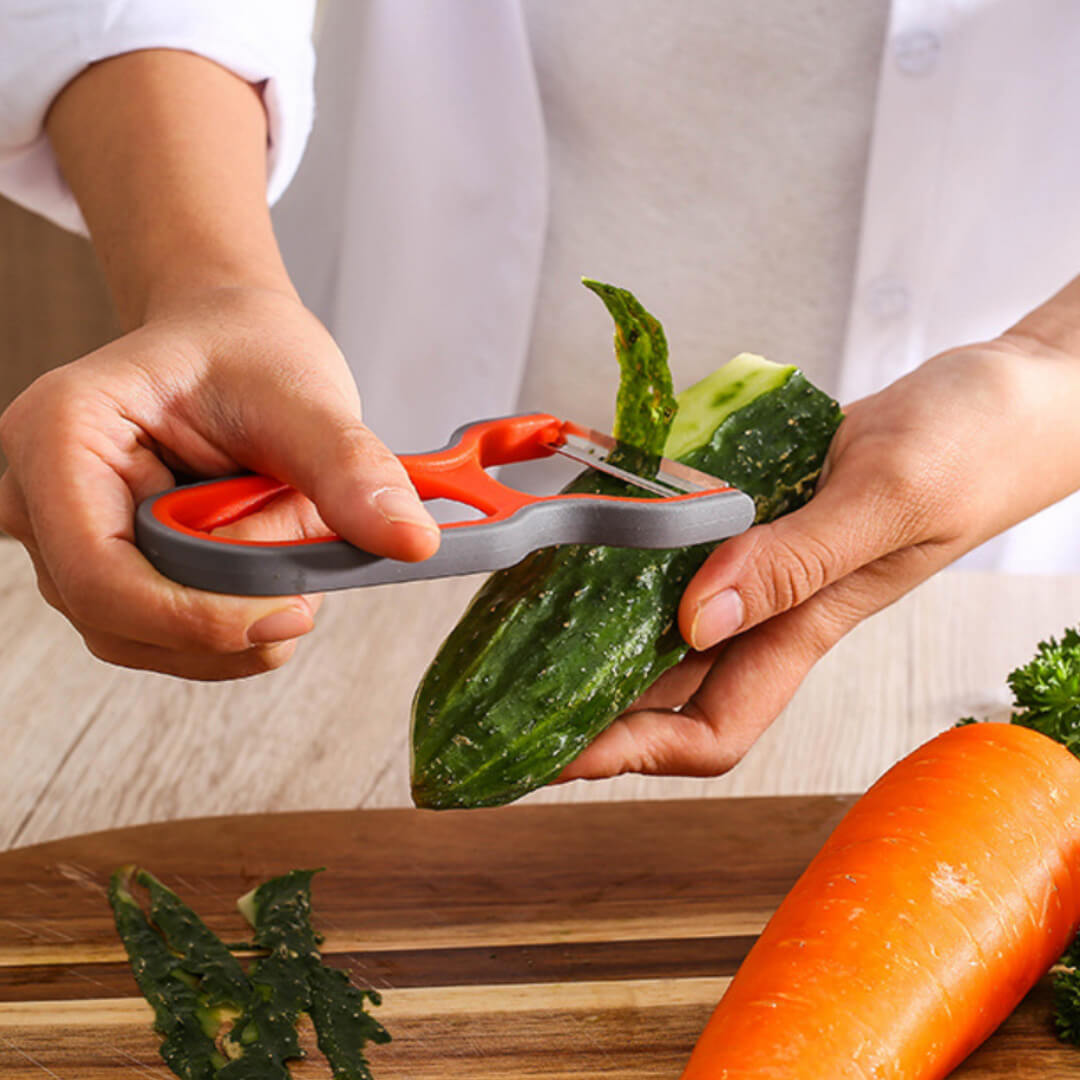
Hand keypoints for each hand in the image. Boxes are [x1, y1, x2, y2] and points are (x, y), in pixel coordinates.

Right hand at [0, 287, 438, 678]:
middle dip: (226, 619)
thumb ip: (351, 469)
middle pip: (117, 619)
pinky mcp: (105, 567)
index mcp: (62, 433)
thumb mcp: (306, 397)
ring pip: (140, 638)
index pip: (100, 574)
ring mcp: (65, 539)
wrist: (232, 347)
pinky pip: (160, 634)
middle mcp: (39, 494)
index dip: (196, 617)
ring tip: (287, 552)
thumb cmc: (249, 354)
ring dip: (233, 625)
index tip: (291, 611)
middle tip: (307, 582)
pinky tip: (269, 579)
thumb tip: (410, 540)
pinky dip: (228, 625)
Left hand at [561, 332, 1079, 779]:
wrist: (1011, 391)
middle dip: (588, 704)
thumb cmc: (980, 444)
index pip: (712, 727)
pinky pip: (681, 543)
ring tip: (518, 624)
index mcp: (808, 626)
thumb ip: (797, 560)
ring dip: (595, 626)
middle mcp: (772, 606)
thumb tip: (697, 618)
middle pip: (665, 684)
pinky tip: (586, 528)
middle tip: (504, 693)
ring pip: (662, 616)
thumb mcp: (887, 496)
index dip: (633, 752)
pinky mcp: (756, 511)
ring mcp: (760, 559)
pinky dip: (632, 543)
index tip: (557, 751)